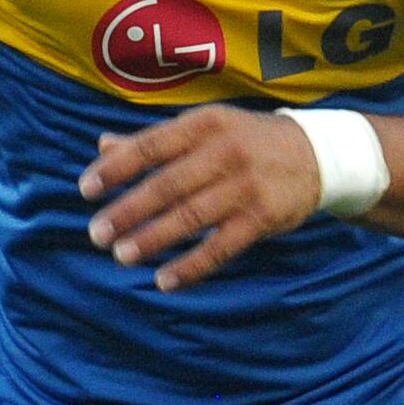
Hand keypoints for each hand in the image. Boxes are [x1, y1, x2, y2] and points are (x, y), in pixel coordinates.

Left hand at [79, 106, 329, 291]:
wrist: (317, 154)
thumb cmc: (246, 140)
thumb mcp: (205, 129)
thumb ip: (154, 140)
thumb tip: (102, 146)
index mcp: (204, 124)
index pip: (151, 146)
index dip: (116, 169)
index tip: (86, 189)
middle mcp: (225, 150)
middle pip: (167, 184)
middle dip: (128, 210)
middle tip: (96, 233)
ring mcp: (246, 185)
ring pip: (192, 216)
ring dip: (153, 238)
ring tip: (122, 255)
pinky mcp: (265, 216)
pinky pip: (222, 246)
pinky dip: (192, 266)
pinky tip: (164, 280)